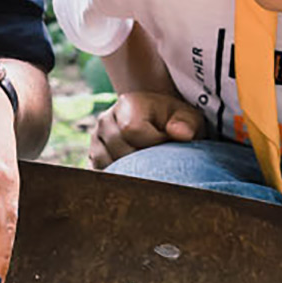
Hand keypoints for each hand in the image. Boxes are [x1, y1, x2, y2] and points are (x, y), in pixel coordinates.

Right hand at [89, 91, 203, 170]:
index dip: (153, 142)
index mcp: (128, 104)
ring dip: (129, 171)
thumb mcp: (188, 117)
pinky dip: (118, 178)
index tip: (168, 144)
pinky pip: (101, 174)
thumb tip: (181, 133)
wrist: (157, 121)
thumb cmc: (175, 121)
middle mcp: (106, 120)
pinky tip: (134, 177)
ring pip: (108, 165)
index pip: (132, 129)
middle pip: (119, 150)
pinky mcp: (93, 156)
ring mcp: (97, 139)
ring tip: (148, 169)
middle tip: (160, 162)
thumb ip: (187, 123)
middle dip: (143, 160)